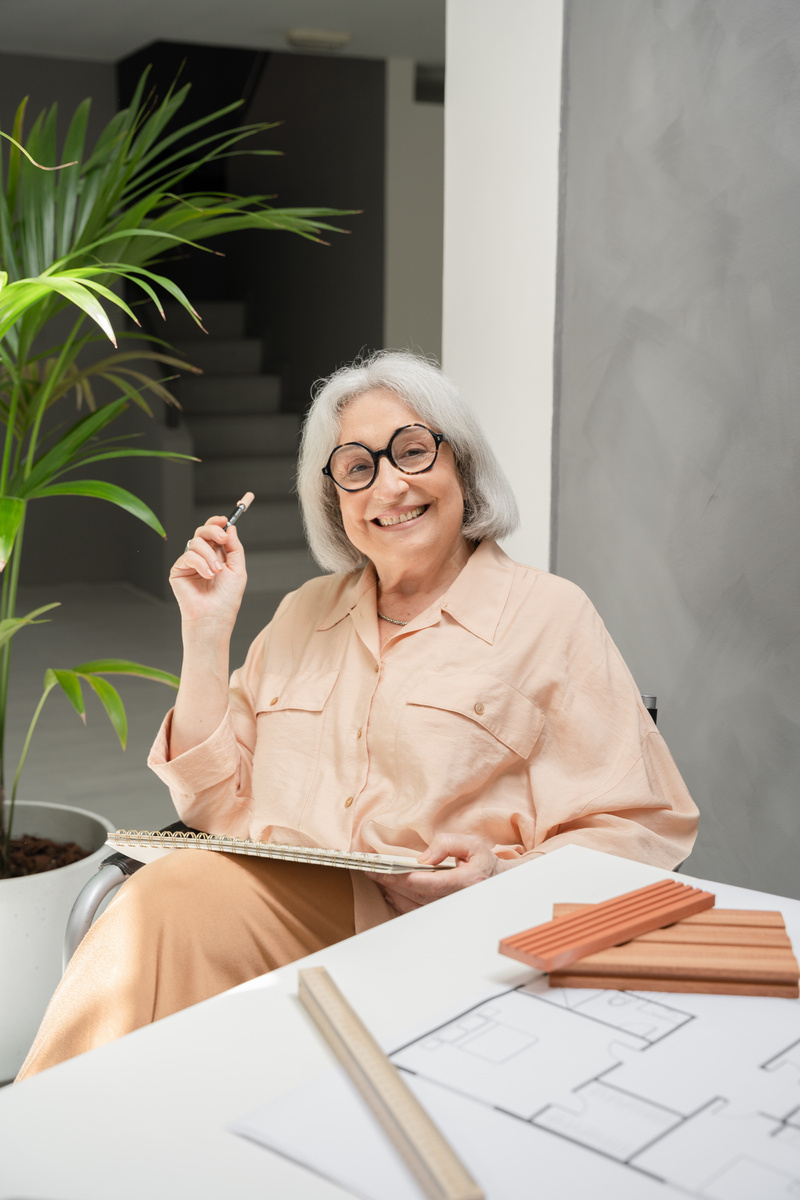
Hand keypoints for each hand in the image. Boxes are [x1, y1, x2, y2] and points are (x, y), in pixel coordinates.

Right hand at [169, 516, 246, 625]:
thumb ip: (234, 547)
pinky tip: (207, 576)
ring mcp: (189, 563)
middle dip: (212, 531)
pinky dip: (200, 564)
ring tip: (217, 572)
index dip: (217, 522)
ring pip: (196, 542)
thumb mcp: (238, 569)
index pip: (213, 533)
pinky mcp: (178, 570)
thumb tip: (230, 527)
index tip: (225, 519)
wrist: (214, 617)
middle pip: (202, 531)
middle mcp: (202, 557)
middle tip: (221, 539)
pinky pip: (188, 556)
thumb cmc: (226, 599)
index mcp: (217, 555)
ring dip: (210, 556)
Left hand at [366, 832, 515, 915]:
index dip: (401, 878)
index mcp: (464, 882)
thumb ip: (448, 844)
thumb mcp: (472, 845)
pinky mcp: (442, 915)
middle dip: (390, 884)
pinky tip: (391, 892)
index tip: (383, 871)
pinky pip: (417, 912)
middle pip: (414, 895)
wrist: (498, 884)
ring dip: (393, 893)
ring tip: (377, 879)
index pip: (426, 883)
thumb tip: (424, 856)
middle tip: (371, 872)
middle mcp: (454, 900)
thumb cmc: (484, 863)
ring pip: (413, 906)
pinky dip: (401, 903)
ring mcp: (447, 910)